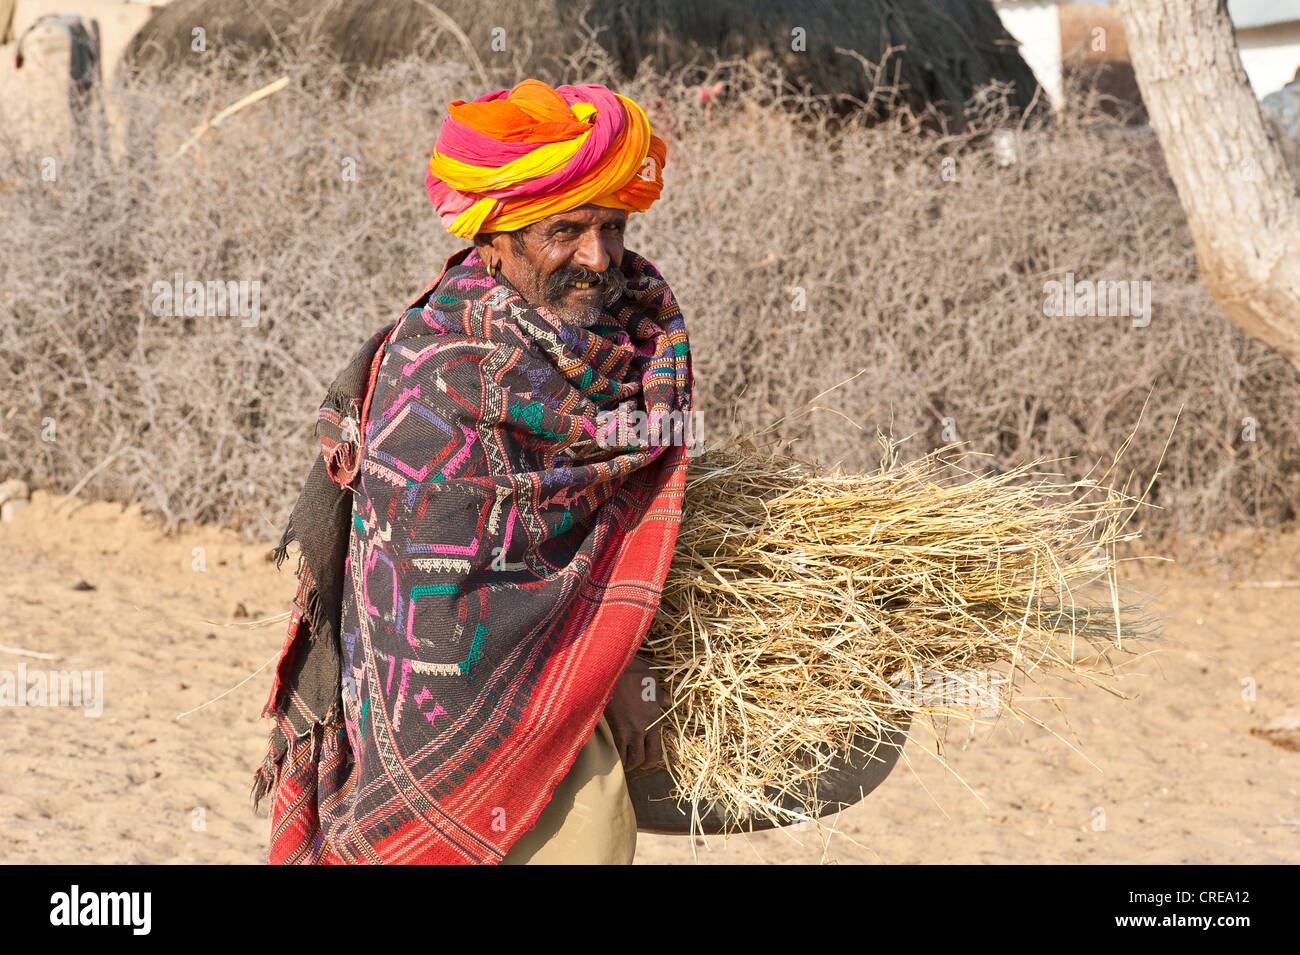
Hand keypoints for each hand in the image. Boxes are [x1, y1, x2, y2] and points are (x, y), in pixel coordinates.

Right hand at [603, 656, 664, 770]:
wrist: (612, 670)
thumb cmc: (634, 672)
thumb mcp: (653, 680)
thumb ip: (661, 695)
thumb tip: (667, 701)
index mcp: (653, 720)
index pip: (656, 751)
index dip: (653, 760)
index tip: (648, 760)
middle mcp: (640, 729)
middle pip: (641, 760)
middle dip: (639, 764)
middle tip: (636, 762)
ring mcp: (624, 730)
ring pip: (626, 759)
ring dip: (625, 762)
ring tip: (624, 758)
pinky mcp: (610, 727)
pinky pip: (613, 749)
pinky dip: (614, 754)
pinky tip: (613, 750)